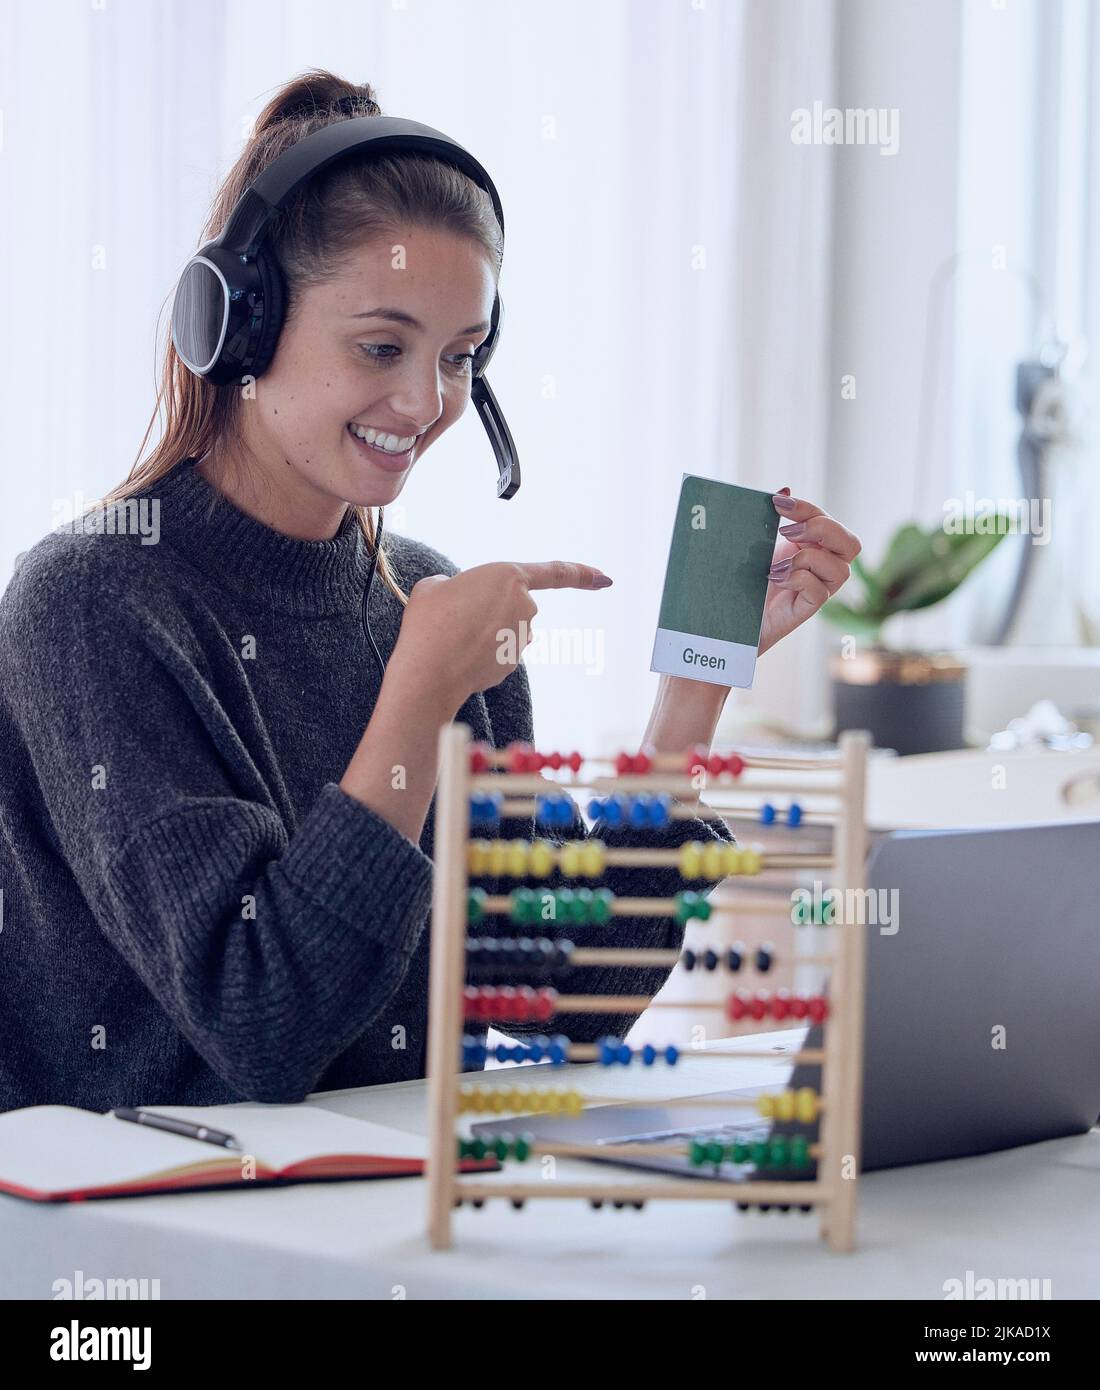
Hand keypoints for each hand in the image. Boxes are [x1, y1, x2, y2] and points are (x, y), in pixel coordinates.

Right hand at [391, 560, 611, 711]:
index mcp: (509, 577)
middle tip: (455, 615)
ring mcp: (522, 638)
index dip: (582, 574)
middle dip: (488, 610)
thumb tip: (460, 601)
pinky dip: (480, 652)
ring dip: (482, 632)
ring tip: (451, 636)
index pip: (556, 573)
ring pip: (504, 630)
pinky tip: (458, 654)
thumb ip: (456, 586)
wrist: (430, 670)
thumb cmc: (430, 622)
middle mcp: (524, 607)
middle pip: (513, 604)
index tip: (604, 578)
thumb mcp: (435, 587)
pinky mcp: (513, 663)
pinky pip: (497, 651)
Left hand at [759, 488, 860, 656]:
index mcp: (815, 546)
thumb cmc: (748, 577)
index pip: (827, 520)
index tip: (777, 502)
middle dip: (822, 530)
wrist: (733, 615)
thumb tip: (785, 489)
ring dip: (807, 559)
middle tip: (786, 531)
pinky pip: (820, 591)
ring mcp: (820, 589)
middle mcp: (824, 567)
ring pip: (842, 570)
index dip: (807, 508)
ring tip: (775, 566)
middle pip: (851, 543)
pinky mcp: (808, 609)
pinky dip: (798, 579)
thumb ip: (772, 518)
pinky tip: (776, 579)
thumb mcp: (760, 543)